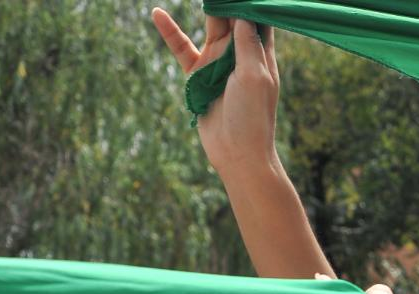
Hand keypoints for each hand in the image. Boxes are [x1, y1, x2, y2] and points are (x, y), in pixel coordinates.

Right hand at [153, 10, 280, 174]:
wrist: (237, 153)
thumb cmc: (252, 116)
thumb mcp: (254, 76)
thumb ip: (248, 43)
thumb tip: (244, 13)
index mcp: (262, 54)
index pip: (259, 18)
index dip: (252, 3)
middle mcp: (241, 55)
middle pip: (234, 17)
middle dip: (227, 2)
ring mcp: (219, 63)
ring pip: (211, 26)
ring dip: (207, 6)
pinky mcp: (199, 75)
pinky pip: (182, 48)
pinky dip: (170, 32)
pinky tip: (157, 13)